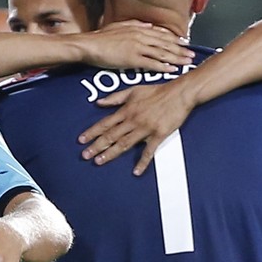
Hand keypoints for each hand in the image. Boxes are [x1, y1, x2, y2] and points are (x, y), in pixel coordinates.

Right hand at [74, 21, 192, 72]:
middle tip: (192, 54)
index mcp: (138, 29)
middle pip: (165, 43)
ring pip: (162, 53)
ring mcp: (137, 47)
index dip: (174, 39)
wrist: (89, 45)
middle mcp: (140, 36)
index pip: (161, 34)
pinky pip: (151, 63)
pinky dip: (163, 66)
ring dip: (176, 58)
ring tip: (187, 62)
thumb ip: (135, 25)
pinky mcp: (132, 59)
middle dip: (180, 49)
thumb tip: (147, 25)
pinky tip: (172, 69)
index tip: (184, 43)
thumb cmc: (100, 37)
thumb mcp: (119, 26)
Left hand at [78, 78, 200, 172]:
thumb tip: (99, 102)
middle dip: (96, 146)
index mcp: (126, 110)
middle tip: (85, 155)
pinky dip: (142, 162)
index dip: (92, 132)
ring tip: (99, 161)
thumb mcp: (133, 90)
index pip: (105, 123)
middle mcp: (133, 120)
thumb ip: (115, 98)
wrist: (180, 93)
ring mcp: (145, 128)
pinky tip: (136, 171)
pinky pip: (149, 151)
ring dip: (111, 153)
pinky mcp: (158, 135)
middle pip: (111, 135)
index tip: (81, 140)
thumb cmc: (157, 91)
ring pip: (124, 143)